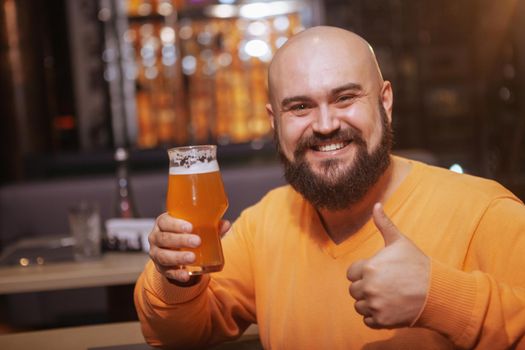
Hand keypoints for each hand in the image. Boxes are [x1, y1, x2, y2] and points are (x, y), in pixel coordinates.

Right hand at [148, 213, 230, 283]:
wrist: (175, 249)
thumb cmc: (185, 233)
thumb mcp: (195, 227)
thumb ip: (211, 226)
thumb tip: (226, 224)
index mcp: (163, 224)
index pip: (165, 222)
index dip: (176, 224)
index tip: (190, 227)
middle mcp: (156, 238)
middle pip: (164, 238)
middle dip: (181, 240)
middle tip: (197, 241)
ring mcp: (156, 254)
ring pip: (164, 256)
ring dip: (178, 257)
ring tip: (193, 258)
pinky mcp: (161, 268)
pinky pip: (168, 272)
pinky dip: (177, 275)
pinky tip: (186, 275)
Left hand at [347, 203, 429, 328]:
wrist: (438, 292)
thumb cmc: (418, 265)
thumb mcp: (400, 242)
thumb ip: (384, 224)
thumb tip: (376, 205)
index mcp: (368, 268)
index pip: (351, 273)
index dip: (363, 272)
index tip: (378, 272)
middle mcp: (368, 287)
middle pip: (354, 290)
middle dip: (366, 287)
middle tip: (384, 285)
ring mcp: (375, 305)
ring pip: (360, 306)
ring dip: (369, 302)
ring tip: (387, 296)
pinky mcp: (382, 321)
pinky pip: (368, 320)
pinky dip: (376, 316)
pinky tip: (389, 307)